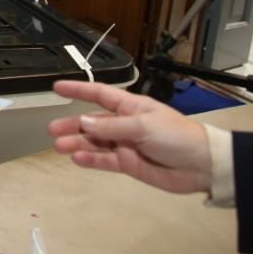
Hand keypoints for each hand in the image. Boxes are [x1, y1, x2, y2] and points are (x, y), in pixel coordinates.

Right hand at [47, 79, 211, 194]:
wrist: (200, 165)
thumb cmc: (176, 136)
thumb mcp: (143, 126)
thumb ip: (111, 126)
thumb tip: (83, 122)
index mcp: (130, 106)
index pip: (99, 94)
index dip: (78, 90)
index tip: (57, 88)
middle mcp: (124, 124)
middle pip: (92, 122)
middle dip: (72, 124)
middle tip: (52, 129)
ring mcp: (125, 144)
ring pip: (94, 142)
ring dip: (77, 143)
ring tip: (60, 146)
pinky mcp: (128, 164)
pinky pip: (104, 160)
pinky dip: (90, 160)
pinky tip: (78, 159)